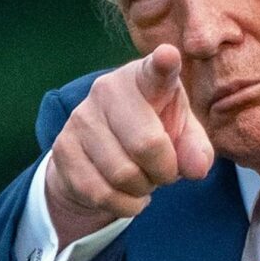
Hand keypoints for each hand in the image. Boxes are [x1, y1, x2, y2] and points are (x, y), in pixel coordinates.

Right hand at [45, 44, 213, 247]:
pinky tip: (127, 194)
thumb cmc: (152, 133)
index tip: (169, 56)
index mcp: (145, 78)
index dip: (164, 64)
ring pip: (123, 174)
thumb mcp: (182, 136)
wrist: (100, 155)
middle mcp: (108, 90)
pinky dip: (124, 205)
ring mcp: (80, 118)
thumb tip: (196, 168)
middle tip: (165, 171)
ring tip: (143, 179)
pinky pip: (101, 193)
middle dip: (164, 171)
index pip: (156, 71)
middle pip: (147, 145)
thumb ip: (197, 149)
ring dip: (143, 189)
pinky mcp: (63, 149)